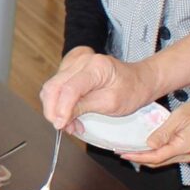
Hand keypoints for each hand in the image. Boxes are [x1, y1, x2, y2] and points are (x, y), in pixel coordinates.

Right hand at [40, 46, 157, 131]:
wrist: (138, 80)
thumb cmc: (131, 89)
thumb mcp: (110, 103)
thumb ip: (84, 108)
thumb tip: (61, 118)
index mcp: (96, 66)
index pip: (69, 88)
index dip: (61, 109)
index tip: (61, 125)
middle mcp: (81, 61)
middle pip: (53, 86)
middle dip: (54, 111)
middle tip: (65, 128)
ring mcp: (74, 63)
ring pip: (51, 88)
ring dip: (56, 109)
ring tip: (71, 123)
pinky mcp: (70, 69)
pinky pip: (56, 87)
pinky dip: (59, 104)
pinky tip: (71, 114)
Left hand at [124, 95, 189, 167]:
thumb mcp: (179, 117)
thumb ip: (163, 132)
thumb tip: (148, 145)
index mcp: (183, 148)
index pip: (156, 157)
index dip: (138, 157)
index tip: (124, 154)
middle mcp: (186, 156)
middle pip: (158, 163)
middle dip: (140, 159)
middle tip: (124, 153)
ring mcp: (189, 155)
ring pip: (163, 161)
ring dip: (147, 158)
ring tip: (133, 151)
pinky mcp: (189, 151)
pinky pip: (169, 156)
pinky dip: (157, 154)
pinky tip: (148, 148)